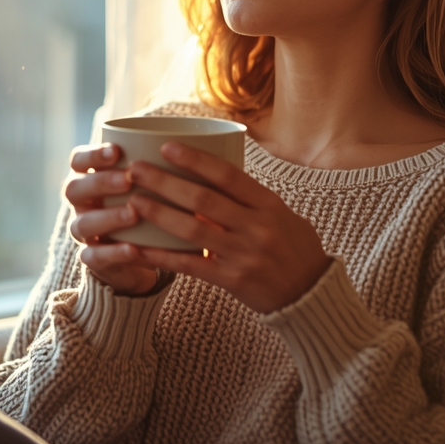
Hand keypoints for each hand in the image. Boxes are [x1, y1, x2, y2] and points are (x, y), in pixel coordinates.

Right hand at [64, 143, 160, 295]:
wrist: (141, 254)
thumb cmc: (150, 206)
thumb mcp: (153, 184)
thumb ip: (162, 166)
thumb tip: (204, 142)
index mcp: (91, 177)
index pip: (78, 160)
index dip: (93, 154)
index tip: (117, 150)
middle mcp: (83, 203)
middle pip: (75, 188)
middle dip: (101, 181)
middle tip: (129, 179)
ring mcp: (85, 232)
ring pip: (82, 223)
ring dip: (108, 217)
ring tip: (133, 213)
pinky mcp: (93, 259)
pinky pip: (93, 257)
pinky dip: (113, 253)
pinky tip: (133, 249)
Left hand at [126, 141, 331, 313]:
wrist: (312, 296)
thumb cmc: (295, 248)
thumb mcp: (281, 216)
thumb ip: (247, 200)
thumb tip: (207, 178)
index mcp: (269, 205)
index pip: (228, 175)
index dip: (195, 159)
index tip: (167, 147)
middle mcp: (256, 227)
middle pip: (203, 199)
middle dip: (165, 182)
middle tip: (136, 169)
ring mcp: (243, 255)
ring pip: (192, 230)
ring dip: (159, 213)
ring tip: (132, 200)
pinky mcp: (232, 281)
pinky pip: (190, 266)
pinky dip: (162, 256)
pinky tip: (138, 249)